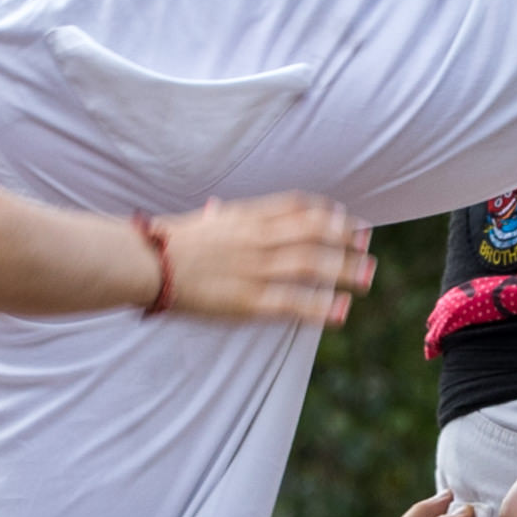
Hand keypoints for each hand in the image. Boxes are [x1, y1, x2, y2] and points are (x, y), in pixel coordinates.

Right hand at [156, 192, 377, 327]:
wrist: (148, 262)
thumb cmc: (171, 244)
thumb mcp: (206, 222)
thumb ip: (227, 219)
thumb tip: (226, 213)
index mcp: (247, 216)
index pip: (298, 206)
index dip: (328, 212)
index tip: (347, 218)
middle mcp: (259, 238)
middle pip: (315, 233)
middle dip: (346, 238)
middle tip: (367, 244)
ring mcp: (257, 269)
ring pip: (313, 264)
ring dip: (346, 269)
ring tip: (368, 276)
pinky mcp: (250, 300)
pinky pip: (294, 302)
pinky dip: (322, 306)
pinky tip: (343, 310)